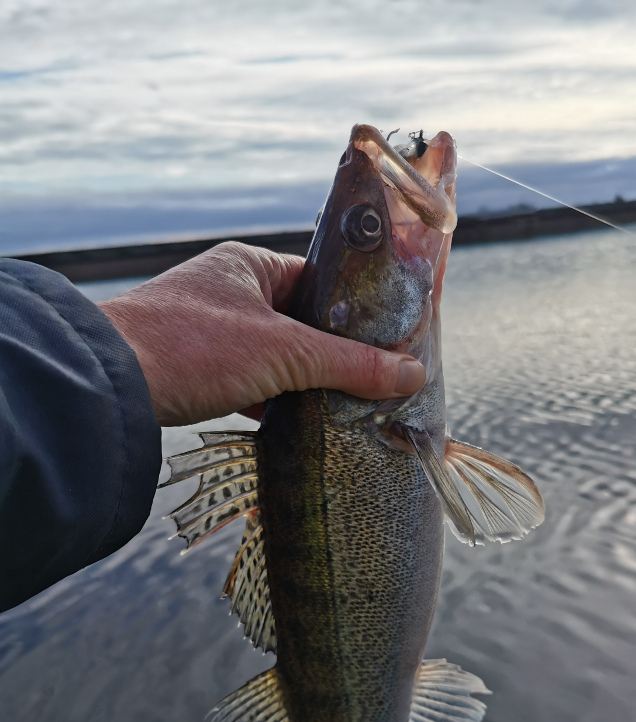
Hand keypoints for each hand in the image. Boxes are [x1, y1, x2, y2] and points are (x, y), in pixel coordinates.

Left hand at [98, 241, 425, 426]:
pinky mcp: (193, 370)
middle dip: (332, 355)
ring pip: (274, 357)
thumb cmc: (193, 347)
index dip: (356, 311)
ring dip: (302, 383)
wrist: (108, 386)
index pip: (319, 280)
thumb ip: (350, 363)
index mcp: (249, 266)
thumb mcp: (284, 353)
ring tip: (345, 407)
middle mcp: (227, 291)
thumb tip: (411, 373)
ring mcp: (207, 332)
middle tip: (373, 381)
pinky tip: (297, 426)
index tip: (389, 342)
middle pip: (300, 323)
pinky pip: (248, 384)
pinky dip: (272, 403)